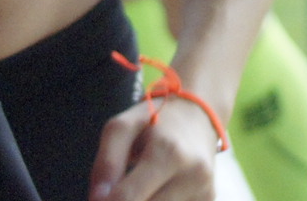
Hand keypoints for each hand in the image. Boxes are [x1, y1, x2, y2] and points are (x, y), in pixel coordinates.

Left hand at [88, 94, 219, 200]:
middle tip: (123, 185)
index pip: (128, 198)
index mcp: (169, 153)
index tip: (100, 196)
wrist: (199, 114)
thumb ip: (106, 162)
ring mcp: (205, 191)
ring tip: (145, 183)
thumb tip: (97, 199)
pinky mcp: (208, 199)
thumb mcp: (122, 126)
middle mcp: (193, 174)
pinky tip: (159, 187)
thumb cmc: (155, 119)